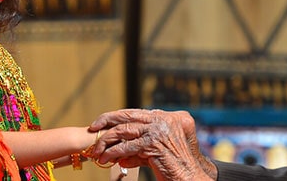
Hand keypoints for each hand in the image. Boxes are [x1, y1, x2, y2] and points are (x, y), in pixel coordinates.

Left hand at [88, 109, 216, 180]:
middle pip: (129, 115)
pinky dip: (114, 152)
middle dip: (107, 120)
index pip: (139, 113)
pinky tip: (106, 158)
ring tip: (97, 152)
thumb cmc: (179, 168)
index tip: (104, 123)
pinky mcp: (154, 143)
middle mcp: (166, 119)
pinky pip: (127, 146)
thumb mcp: (159, 154)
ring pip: (125, 130)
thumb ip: (142, 150)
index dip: (119, 117)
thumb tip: (121, 157)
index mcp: (171, 117)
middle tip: (93, 128)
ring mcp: (160, 130)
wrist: (193, 178)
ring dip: (107, 141)